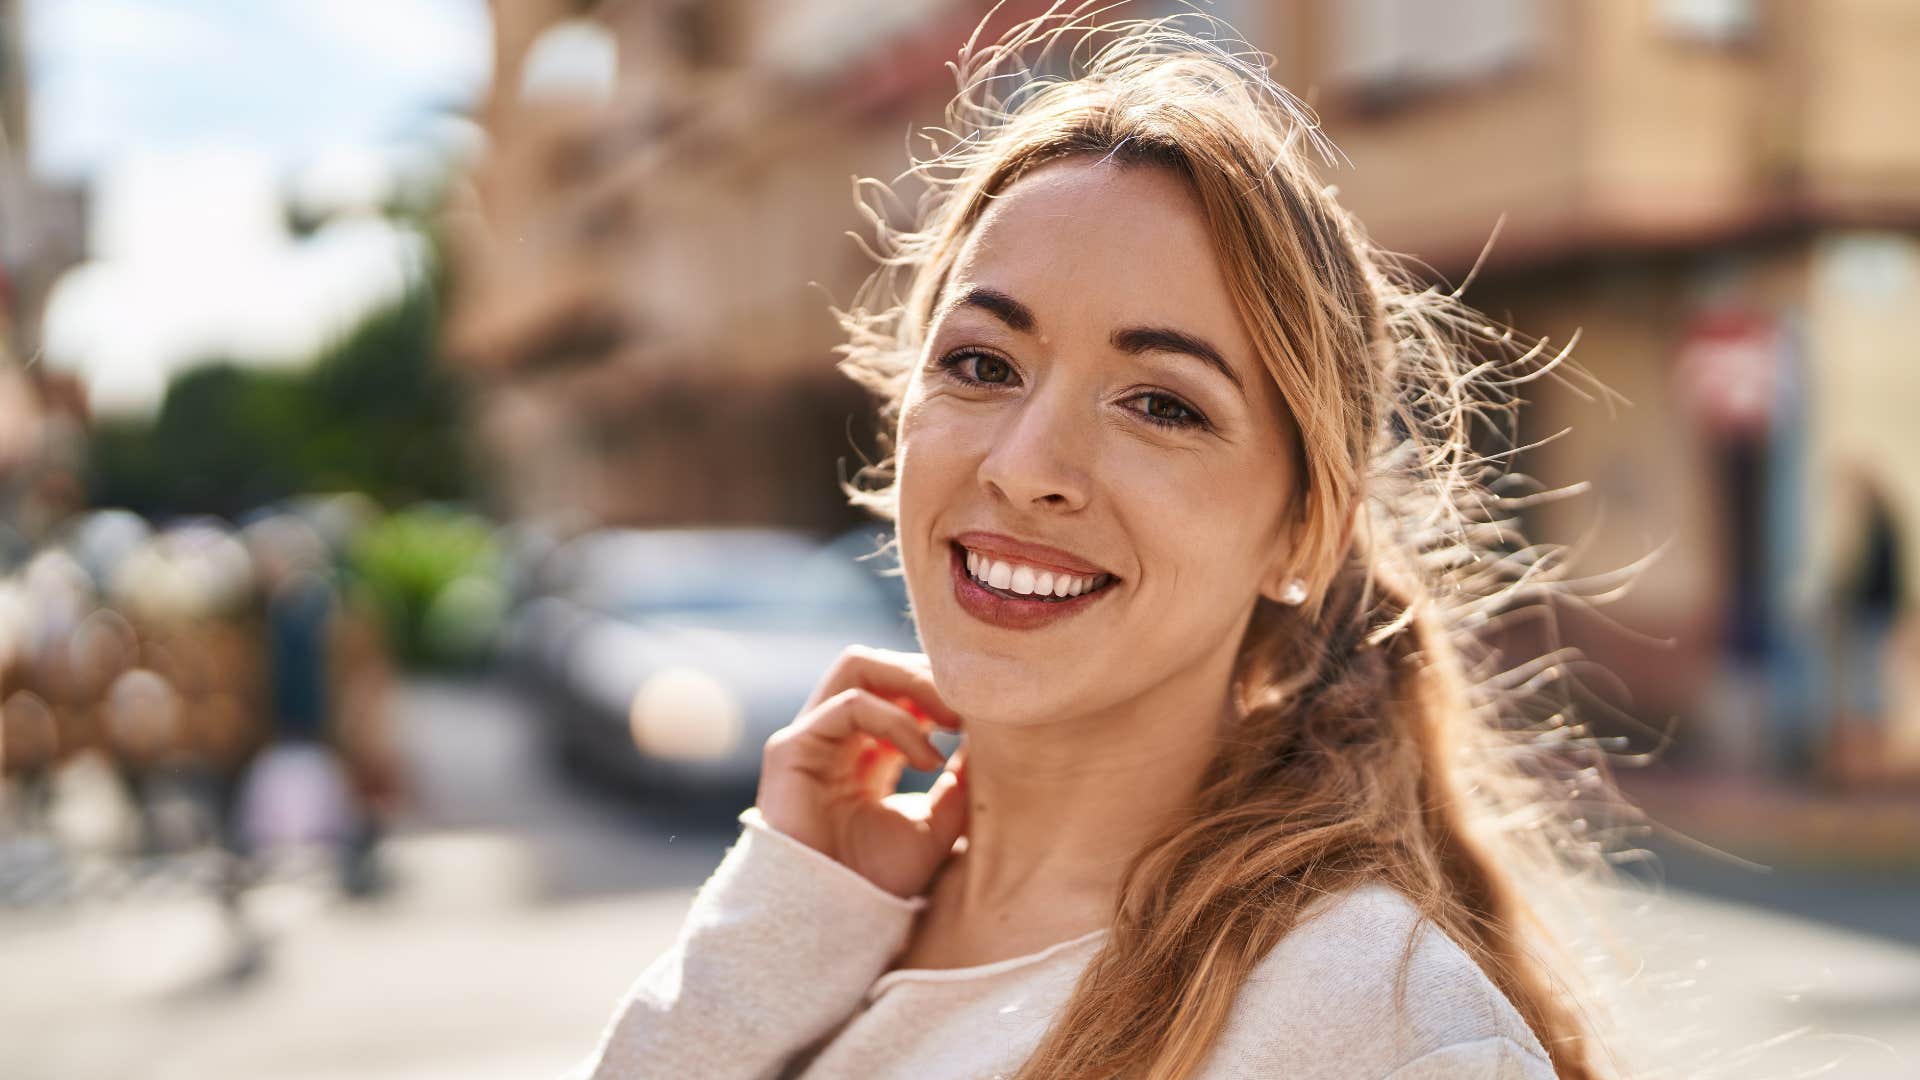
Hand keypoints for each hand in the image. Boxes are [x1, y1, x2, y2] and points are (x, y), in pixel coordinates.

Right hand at [756, 646, 966, 898]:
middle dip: (927, 674)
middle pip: (876, 665)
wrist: (834, 922)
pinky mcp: (791, 749)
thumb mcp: (936, 827)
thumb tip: (993, 742)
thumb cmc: (879, 883)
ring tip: (955, 718)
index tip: (986, 714)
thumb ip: (959, 784)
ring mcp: (810, 738)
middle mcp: (835, 738)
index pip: (898, 690)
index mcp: (864, 752)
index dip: (941, 691)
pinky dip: (897, 721)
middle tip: (972, 705)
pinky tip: (928, 757)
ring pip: (858, 666)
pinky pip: (850, 705)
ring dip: (914, 682)